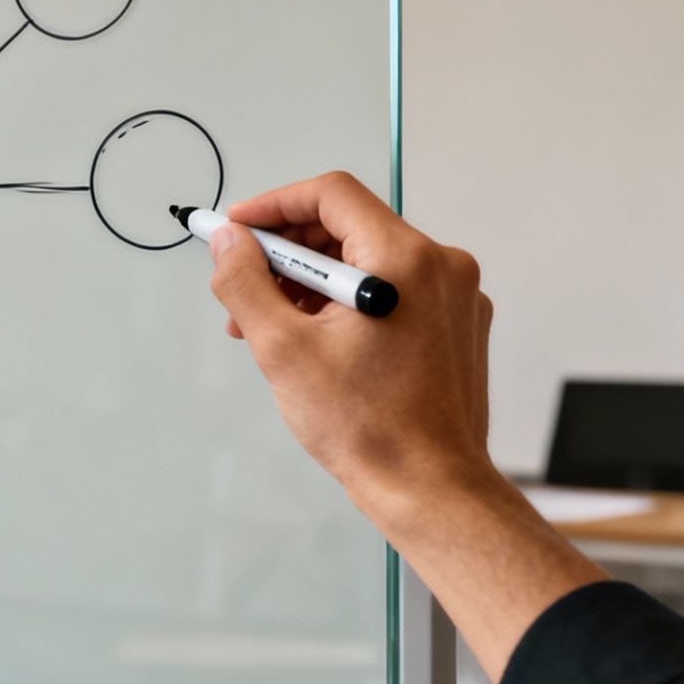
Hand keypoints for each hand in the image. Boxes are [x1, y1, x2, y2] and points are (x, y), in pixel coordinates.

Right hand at [206, 171, 606, 683]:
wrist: (431, 488)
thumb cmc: (372, 429)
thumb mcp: (283, 349)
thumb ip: (246, 282)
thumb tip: (228, 244)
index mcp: (405, 259)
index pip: (331, 195)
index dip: (273, 205)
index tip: (238, 229)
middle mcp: (440, 267)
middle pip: (348, 226)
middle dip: (287, 251)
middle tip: (243, 280)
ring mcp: (454, 297)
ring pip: (367, 260)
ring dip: (311, 281)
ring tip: (269, 323)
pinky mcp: (456, 326)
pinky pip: (391, 290)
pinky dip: (346, 303)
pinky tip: (312, 339)